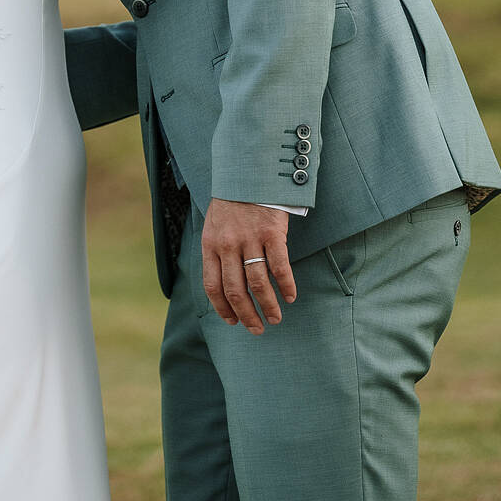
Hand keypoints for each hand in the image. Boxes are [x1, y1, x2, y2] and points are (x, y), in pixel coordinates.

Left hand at [201, 198, 296, 334]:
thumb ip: (216, 251)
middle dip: (247, 315)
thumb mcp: (213, 225)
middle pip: (236, 291)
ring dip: (268, 306)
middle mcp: (228, 245)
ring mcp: (250, 239)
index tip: (233, 322)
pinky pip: (280, 267)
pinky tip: (290, 296)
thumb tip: (222, 286)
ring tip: (275, 318)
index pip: (213, 287)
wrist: (249, 171)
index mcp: (210, 245)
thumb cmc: (231, 202)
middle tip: (257, 329)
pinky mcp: (272, 233)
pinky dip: (286, 286)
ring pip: (258, 284)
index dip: (223, 308)